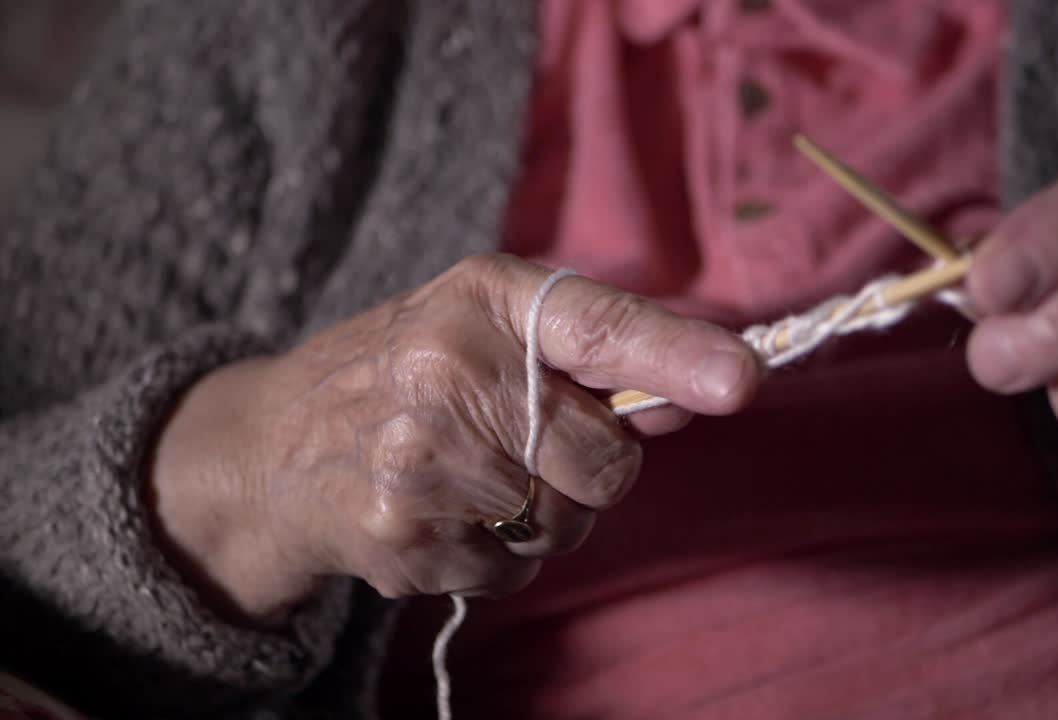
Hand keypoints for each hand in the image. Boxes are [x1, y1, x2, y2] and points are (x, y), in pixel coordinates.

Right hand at [150, 254, 759, 622]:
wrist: (277, 443)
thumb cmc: (409, 369)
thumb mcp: (490, 323)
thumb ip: (599, 348)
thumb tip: (709, 386)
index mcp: (483, 302)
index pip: (599, 327)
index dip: (675, 358)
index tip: (740, 381)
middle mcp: (449, 374)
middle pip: (607, 462)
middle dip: (587, 466)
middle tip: (521, 439)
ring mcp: (422, 464)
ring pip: (565, 525)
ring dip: (541, 515)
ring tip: (473, 475)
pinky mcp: (404, 540)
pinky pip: (515, 571)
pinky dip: (495, 554)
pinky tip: (443, 514)